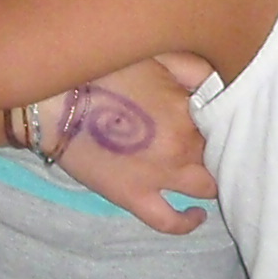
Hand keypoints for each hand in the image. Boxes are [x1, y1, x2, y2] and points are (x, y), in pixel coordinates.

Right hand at [48, 57, 219, 233]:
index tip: (214, 112)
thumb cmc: (100, 71)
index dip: (223, 117)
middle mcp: (182, 146)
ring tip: (209, 172)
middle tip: (208, 137)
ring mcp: (160, 176)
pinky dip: (188, 222)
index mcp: (188, 109)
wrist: (51, 102)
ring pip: (207, 188)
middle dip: (219, 146)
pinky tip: (197, 214)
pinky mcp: (135, 197)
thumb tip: (221, 83)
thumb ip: (195, 69)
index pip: (226, 120)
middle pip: (220, 153)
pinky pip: (171, 222)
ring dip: (212, 179)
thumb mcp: (155, 56)